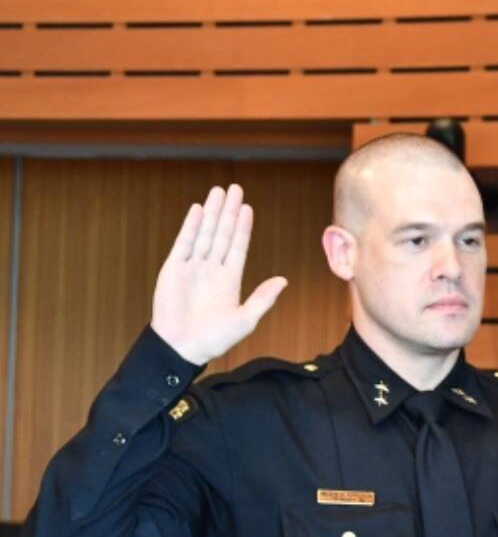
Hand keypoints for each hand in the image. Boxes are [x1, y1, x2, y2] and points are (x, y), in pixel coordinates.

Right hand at [151, 184, 287, 365]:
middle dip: (229, 211)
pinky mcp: (173, 269)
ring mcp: (192, 268)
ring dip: (212, 212)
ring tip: (218, 191)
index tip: (248, 208)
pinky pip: (184, 243)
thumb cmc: (214, 339)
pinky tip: (199, 210)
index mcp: (230, 279)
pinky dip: (191, 226)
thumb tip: (284, 280)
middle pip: (222, 233)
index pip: (238, 246)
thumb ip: (263, 298)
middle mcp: (212, 269)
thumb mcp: (246, 319)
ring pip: (204, 233)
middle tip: (235, 188)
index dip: (243, 227)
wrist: (182, 348)